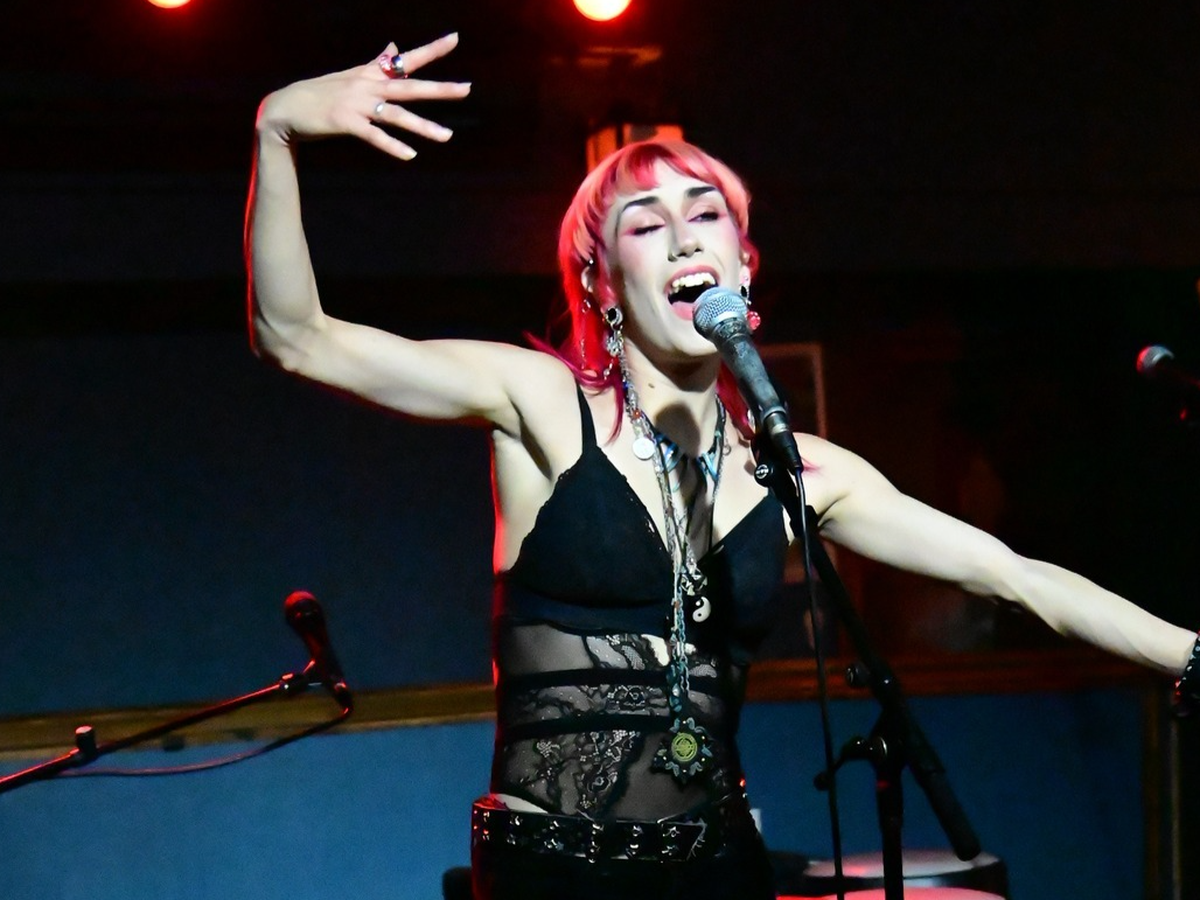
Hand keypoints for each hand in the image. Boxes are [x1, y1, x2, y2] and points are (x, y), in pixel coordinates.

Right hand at [255, 33, 469, 160]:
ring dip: (423, 127)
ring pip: (396, 115)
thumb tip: (395, 47)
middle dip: (439, 89)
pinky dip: (392, 145)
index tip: (455, 38)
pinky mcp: (345, 123)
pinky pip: (374, 136)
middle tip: (466, 89)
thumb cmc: (322, 92)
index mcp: (371, 74)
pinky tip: (410, 155)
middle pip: (410, 87)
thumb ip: (377, 63)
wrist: (286, 108)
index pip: (406, 59)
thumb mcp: (352, 74)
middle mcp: (367, 86)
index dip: (431, 49)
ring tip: (447, 136)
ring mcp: (357, 104)